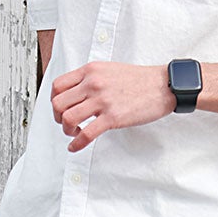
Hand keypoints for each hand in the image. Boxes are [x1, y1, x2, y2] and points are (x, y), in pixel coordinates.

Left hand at [51, 62, 173, 151]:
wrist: (163, 85)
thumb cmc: (140, 79)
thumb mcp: (110, 69)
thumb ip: (91, 78)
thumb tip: (75, 93)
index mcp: (91, 70)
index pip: (58, 86)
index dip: (54, 101)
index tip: (60, 109)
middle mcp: (93, 83)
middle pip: (58, 104)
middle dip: (58, 118)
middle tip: (66, 123)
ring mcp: (102, 100)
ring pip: (68, 118)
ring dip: (67, 130)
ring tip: (75, 133)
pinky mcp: (112, 117)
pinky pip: (86, 134)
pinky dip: (76, 144)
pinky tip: (76, 147)